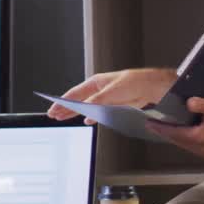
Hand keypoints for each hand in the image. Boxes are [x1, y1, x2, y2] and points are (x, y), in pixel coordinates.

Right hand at [46, 68, 176, 120]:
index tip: (53, 108)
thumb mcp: (111, 92)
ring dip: (76, 113)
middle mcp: (99, 90)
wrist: (149, 86)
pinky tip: (87, 121)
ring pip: (86, 107)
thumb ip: (96, 101)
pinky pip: (97, 112)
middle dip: (66, 109)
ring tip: (65, 118)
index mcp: (95, 83)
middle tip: (54, 116)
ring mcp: (105, 98)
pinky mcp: (113, 105)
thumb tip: (85, 109)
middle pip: (78, 101)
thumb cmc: (133, 82)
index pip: (74, 93)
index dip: (62, 102)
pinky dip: (91, 117)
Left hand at [147, 96, 203, 159]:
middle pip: (179, 142)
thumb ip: (199, 104)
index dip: (161, 129)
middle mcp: (202, 149)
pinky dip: (187, 141)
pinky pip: (194, 148)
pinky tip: (184, 134)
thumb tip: (188, 103)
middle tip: (155, 126)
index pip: (175, 134)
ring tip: (167, 129)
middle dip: (167, 134)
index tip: (150, 124)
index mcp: (200, 138)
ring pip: (186, 146)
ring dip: (177, 138)